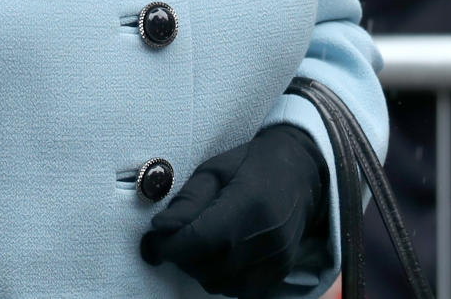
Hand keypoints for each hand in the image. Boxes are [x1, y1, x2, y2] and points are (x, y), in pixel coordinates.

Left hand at [140, 125, 327, 297]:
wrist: (299, 173)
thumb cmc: (252, 164)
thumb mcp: (214, 170)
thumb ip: (188, 201)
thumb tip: (160, 229)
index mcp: (249, 204)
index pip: (200, 240)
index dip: (169, 246)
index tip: (151, 243)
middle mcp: (267, 238)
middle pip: (208, 267)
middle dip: (181, 257)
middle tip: (171, 239)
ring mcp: (277, 260)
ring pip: (221, 284)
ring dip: (199, 269)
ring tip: (196, 243)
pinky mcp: (281, 272)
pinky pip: (240, 290)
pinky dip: (221, 277)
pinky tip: (217, 255)